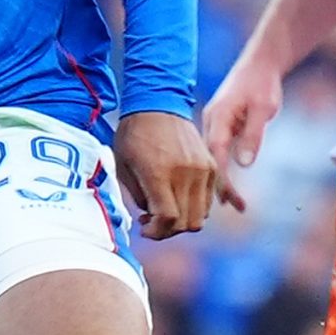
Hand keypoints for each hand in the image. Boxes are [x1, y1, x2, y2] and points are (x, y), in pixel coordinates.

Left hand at [112, 109, 217, 239]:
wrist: (158, 102)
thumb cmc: (134, 133)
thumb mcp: (124, 166)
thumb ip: (139, 197)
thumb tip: (151, 217)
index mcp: (160, 173)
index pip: (168, 220)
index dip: (156, 232)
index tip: (144, 228)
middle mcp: (186, 173)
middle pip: (188, 223)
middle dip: (168, 230)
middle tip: (153, 221)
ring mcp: (202, 170)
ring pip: (201, 216)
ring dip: (183, 221)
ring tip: (166, 209)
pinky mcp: (211, 166)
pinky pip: (208, 200)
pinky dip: (195, 207)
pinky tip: (178, 197)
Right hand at [200, 55, 284, 212]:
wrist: (260, 63)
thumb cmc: (262, 83)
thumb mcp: (262, 109)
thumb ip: (253, 135)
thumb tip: (244, 164)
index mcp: (218, 118)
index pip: (216, 155)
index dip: (222, 179)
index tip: (230, 199)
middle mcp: (212, 123)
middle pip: (210, 161)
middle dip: (220, 186)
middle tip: (236, 208)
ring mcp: (215, 124)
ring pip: (213, 158)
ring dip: (222, 179)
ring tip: (235, 204)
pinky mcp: (222, 125)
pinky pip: (219, 152)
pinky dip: (224, 168)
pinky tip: (231, 182)